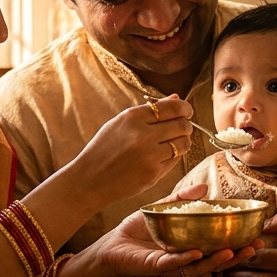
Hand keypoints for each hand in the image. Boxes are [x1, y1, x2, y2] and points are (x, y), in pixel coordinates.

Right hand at [65, 95, 193, 205]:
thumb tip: (176, 98)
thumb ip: (149, 110)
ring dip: (183, 141)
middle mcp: (142, 134)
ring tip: (174, 142)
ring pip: (183, 143)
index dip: (184, 108)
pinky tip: (164, 155)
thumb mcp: (121, 123)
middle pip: (182, 124)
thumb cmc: (105, 148)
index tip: (186, 111)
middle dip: (186, 125)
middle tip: (182, 128)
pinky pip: (175, 159)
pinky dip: (174, 156)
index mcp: (132, 116)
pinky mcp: (153, 172)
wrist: (90, 179)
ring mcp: (149, 154)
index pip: (172, 107)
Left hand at [92, 185, 259, 276]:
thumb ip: (182, 200)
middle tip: (256, 247)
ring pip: (199, 266)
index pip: (220, 248)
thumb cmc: (136, 231)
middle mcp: (186, 260)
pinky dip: (185, 259)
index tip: (258, 237)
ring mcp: (171, 266)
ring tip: (233, 252)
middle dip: (238, 256)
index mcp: (191, 247)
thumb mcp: (163, 210)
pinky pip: (172, 264)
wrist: (110, 245)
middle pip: (217, 260)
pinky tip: (197, 253)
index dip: (240, 244)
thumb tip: (204, 188)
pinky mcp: (154, 267)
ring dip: (217, 260)